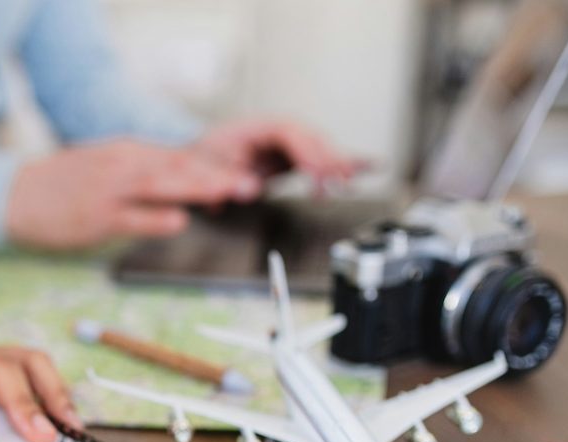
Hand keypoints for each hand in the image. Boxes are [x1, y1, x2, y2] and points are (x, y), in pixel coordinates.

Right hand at [5, 139, 261, 249]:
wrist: (15, 194)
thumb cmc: (64, 186)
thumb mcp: (106, 167)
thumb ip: (143, 175)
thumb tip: (182, 193)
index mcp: (127, 152)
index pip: (179, 156)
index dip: (214, 166)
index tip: (243, 175)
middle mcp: (122, 164)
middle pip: (177, 166)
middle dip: (216, 175)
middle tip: (250, 184)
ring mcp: (108, 190)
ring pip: (159, 184)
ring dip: (195, 189)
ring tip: (226, 194)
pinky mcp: (95, 216)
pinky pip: (131, 216)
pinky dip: (157, 218)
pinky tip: (179, 221)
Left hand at [192, 119, 362, 187]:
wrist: (196, 157)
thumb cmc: (201, 157)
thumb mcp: (204, 167)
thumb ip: (225, 178)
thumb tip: (251, 187)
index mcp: (254, 127)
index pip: (287, 132)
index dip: (305, 150)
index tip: (316, 170)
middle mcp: (274, 132)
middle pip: (309, 137)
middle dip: (325, 158)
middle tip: (336, 181)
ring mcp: (284, 144)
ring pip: (318, 148)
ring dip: (336, 164)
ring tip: (351, 180)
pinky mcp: (290, 158)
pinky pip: (318, 159)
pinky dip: (342, 163)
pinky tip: (371, 166)